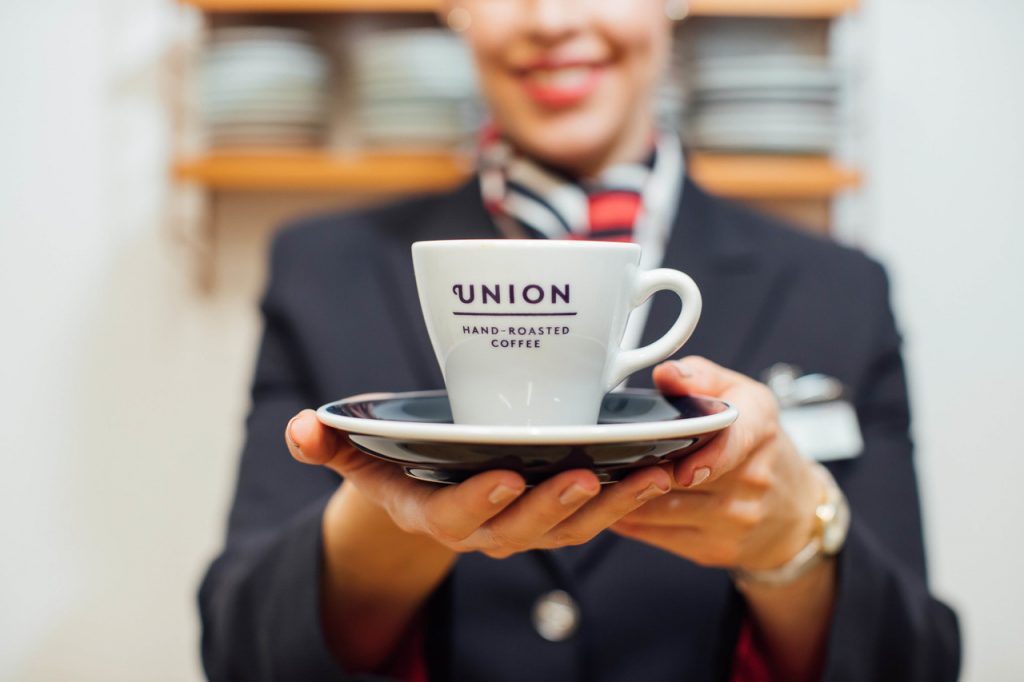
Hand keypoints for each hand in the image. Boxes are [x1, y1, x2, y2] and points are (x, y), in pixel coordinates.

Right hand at [285, 411, 672, 558]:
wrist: (431, 488)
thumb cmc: (397, 464)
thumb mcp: (359, 453)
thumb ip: (331, 443)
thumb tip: (300, 430)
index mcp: (435, 513)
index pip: (455, 518)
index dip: (479, 502)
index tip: (503, 475)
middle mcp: (484, 529)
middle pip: (522, 529)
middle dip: (553, 507)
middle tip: (582, 478)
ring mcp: (525, 523)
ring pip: (571, 528)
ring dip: (612, 506)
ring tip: (650, 475)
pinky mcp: (557, 512)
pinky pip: (597, 514)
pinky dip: (630, 496)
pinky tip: (663, 467)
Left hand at [611, 356, 822, 571]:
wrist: (796, 509)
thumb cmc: (758, 445)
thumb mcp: (743, 397)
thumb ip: (701, 377)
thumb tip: (667, 374)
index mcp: (760, 428)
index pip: (734, 442)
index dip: (706, 456)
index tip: (683, 468)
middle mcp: (753, 478)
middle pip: (683, 478)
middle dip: (639, 467)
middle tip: (600, 457)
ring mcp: (736, 520)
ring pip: (662, 510)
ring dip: (625, 495)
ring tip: (597, 478)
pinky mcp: (715, 549)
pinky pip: (657, 535)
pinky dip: (630, 519)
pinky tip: (612, 504)